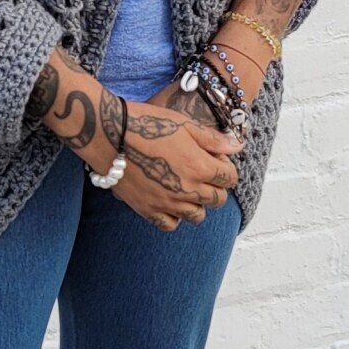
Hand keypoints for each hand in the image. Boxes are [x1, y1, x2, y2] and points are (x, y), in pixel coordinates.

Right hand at [111, 87, 241, 230]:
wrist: (110, 135)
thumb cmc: (148, 124)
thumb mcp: (185, 124)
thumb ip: (213, 139)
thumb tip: (238, 146)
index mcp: (199, 166)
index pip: (230, 178)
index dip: (226, 167)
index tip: (214, 159)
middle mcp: (187, 189)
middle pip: (218, 199)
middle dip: (216, 186)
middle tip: (202, 172)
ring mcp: (167, 203)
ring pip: (197, 216)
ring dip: (198, 203)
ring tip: (187, 188)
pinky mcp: (148, 210)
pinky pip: (170, 224)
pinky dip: (174, 216)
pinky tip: (169, 201)